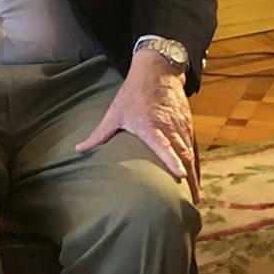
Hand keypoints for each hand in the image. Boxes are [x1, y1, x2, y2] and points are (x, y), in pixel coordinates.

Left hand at [75, 53, 199, 205]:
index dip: (172, 160)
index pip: (164, 145)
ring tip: (195, 197)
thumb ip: (99, 134)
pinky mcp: (187, 124)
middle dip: (189, 179)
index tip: (180, 176)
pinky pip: (192, 146)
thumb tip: (78, 149)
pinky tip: (195, 177)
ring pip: (190, 153)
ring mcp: (180, 126)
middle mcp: (169, 128)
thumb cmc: (133, 93)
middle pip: (183, 155)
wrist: (157, 71)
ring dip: (194, 175)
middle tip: (192, 201)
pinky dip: (195, 163)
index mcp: (151, 126)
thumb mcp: (114, 113)